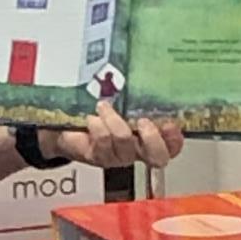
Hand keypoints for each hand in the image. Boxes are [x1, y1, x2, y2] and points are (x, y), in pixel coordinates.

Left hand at [41, 102, 183, 171]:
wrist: (66, 130)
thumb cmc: (98, 116)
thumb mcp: (121, 107)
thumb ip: (137, 103)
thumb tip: (149, 83)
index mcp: (147, 140)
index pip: (171, 148)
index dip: (174, 139)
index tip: (168, 123)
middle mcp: (135, 151)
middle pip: (158, 157)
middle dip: (153, 138)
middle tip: (143, 121)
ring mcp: (117, 157)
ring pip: (125, 141)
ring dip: (114, 120)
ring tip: (103, 107)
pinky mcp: (98, 157)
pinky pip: (103, 141)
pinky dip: (97, 125)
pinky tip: (91, 118)